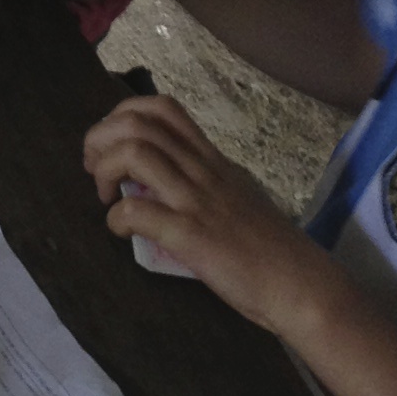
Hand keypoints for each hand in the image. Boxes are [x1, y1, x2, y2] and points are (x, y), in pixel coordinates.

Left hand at [81, 92, 332, 332]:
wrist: (301, 285)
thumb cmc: (274, 249)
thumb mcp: (241, 197)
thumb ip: (208, 183)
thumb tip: (172, 183)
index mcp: (214, 160)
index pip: (165, 109)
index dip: (123, 116)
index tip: (112, 146)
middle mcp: (203, 170)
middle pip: (138, 122)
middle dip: (101, 137)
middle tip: (95, 168)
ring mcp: (196, 200)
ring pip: (135, 152)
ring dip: (105, 168)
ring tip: (105, 194)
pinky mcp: (190, 235)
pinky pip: (138, 210)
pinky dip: (116, 218)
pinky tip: (121, 231)